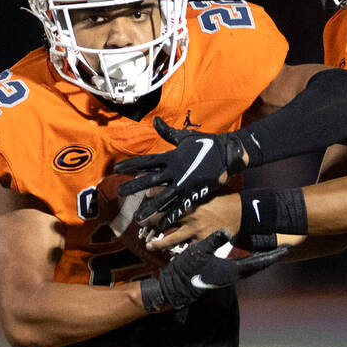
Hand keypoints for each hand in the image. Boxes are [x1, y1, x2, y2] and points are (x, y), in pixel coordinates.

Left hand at [115, 119, 246, 225]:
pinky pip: (180, 207)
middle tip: (119, 193)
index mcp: (171, 156)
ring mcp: (184, 183)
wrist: (228, 153)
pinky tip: (162, 225)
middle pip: (149, 180)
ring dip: (149, 208)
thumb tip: (155, 121)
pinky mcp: (195, 193)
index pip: (147, 161)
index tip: (118, 169)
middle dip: (134, 186)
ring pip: (162, 198)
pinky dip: (171, 216)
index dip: (131, 165)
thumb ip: (168, 132)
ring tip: (137, 217)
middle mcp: (175, 170)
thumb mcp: (185, 137)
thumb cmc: (207, 143)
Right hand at [140, 230, 286, 311]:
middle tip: (285, 248)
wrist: (174, 289)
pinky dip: (251, 261)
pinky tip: (250, 257)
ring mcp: (228, 277)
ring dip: (262, 260)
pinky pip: (242, 268)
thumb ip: (213, 240)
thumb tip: (226, 230)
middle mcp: (234, 275)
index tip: (287, 249)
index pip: (259, 262)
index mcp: (233, 270)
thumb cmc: (186, 271)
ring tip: (271, 252)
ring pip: (251, 267)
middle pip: (258, 265)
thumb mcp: (198, 252)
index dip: (274, 255)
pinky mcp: (222, 276)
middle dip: (272, 257)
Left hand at [146, 194, 243, 251]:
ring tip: (149, 246)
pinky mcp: (203, 241)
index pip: (164, 203)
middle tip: (140, 227)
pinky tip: (171, 260)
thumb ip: (189, 187)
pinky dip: (179, 256)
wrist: (242, 212)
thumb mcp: (206, 189)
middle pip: (163, 221)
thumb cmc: (224, 198)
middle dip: (149, 225)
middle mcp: (189, 216)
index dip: (150, 206)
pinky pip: (187, 250)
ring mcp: (195, 230)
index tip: (141, 208)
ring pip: (171, 239)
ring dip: (158, 244)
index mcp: (188, 202)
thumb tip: (170, 183)